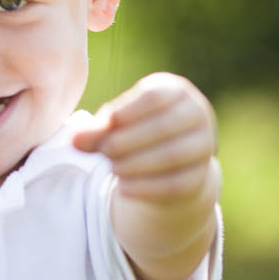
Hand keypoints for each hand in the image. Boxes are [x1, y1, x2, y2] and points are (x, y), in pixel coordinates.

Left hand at [72, 72, 218, 205]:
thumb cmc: (136, 130)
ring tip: (113, 169)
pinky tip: (124, 188)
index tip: (106, 124)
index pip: (155, 97)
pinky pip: (176, 183)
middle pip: (165, 126)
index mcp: (175, 91)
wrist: (168, 163)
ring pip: (173, 155)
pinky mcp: (202, 176)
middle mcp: (197, 114)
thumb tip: (74, 140)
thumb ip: (96, 130)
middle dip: (129, 140)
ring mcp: (204, 145)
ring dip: (137, 164)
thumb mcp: (116, 125)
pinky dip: (147, 187)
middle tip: (104, 151)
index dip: (127, 111)